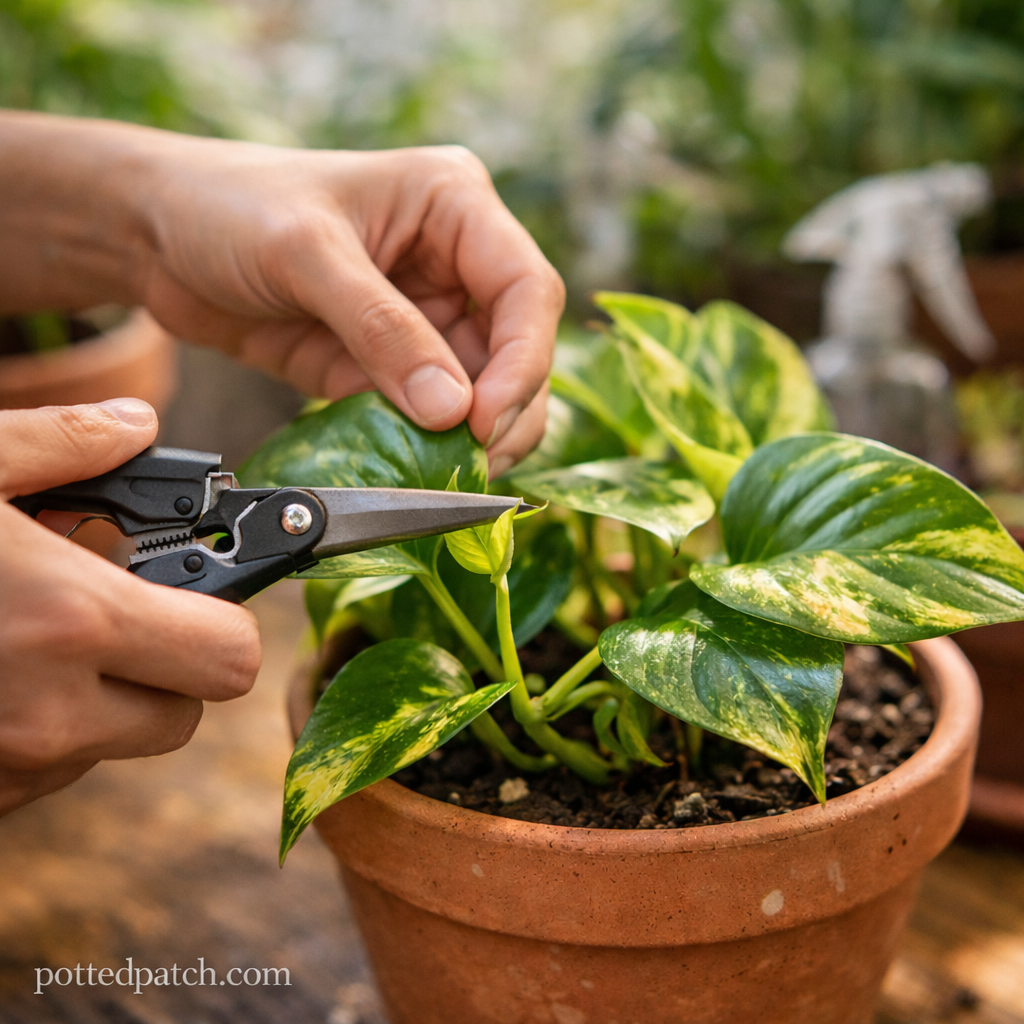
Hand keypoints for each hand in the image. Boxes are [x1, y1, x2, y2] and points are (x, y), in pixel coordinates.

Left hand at [0, 115, 564, 475]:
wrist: (156, 236)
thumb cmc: (228, 206)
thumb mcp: (307, 254)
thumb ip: (382, 329)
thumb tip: (451, 412)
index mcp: (454, 206)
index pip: (527, 290)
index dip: (521, 360)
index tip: (483, 418)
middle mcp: (453, 262)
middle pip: (517, 349)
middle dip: (506, 409)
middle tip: (476, 462)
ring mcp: (423, 318)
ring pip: (481, 390)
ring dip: (474, 437)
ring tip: (451, 473)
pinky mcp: (387, 363)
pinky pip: (426, 413)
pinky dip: (427, 446)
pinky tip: (415, 468)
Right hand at [0, 399, 260, 815]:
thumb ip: (63, 443)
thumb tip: (137, 424)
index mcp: (70, 618)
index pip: (230, 660)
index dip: (224, 624)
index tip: (195, 591)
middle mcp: (49, 713)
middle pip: (183, 715)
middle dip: (165, 666)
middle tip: (112, 610)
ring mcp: (4, 770)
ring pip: (110, 746)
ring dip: (93, 695)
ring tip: (20, 632)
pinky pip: (42, 773)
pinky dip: (35, 729)